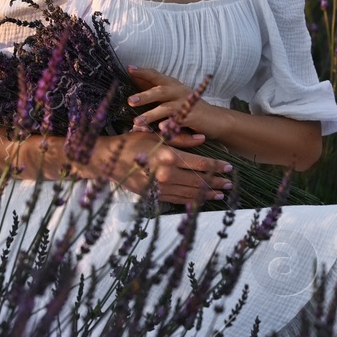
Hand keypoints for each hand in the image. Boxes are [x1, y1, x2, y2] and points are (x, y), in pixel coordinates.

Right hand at [86, 129, 233, 206]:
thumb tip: (203, 139)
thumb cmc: (131, 143)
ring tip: (220, 193)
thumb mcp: (156, 136)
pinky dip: (191, 201)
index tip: (229, 167)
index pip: (199, 163)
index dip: (216, 166)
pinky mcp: (153, 196)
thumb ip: (181, 139)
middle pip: (198, 180)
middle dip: (216, 182)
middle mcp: (166, 174)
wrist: (106, 162)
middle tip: (230, 183)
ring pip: (190, 193)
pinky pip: (177, 200)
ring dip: (207, 194)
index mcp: (168, 156)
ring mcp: (159, 188)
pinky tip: (201, 200)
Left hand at [124, 64, 222, 135]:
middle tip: (130, 101)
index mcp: (173, 85)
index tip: (129, 68)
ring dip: (151, 114)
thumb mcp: (174, 97)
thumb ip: (156, 93)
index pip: (156, 75)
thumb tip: (134, 84)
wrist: (217, 120)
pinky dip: (169, 124)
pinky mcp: (193, 118)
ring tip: (137, 121)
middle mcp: (179, 92)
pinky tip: (161, 128)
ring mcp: (186, 104)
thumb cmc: (190, 108)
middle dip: (144, 96)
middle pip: (160, 91)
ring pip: (166, 108)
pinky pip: (178, 121)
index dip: (143, 72)